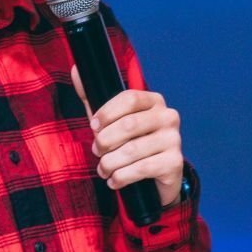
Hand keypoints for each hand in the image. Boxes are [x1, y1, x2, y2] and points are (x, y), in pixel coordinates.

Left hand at [70, 66, 184, 206]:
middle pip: (129, 125)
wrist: (154, 178)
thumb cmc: (129, 144)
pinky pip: (141, 169)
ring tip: (103, 170)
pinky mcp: (174, 162)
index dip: (107, 112)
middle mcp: (168, 116)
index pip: (129, 98)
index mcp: (154, 101)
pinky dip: (121, 177)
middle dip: (105, 141)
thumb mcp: (110, 121)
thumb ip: (93, 97)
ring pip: (132, 150)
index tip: (93, 126)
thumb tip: (76, 70)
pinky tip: (115, 181)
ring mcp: (174, 139)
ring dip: (109, 163)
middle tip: (97, 152)